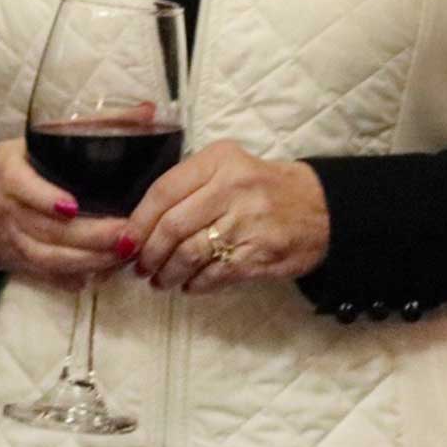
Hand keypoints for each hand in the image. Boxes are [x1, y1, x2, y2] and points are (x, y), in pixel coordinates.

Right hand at [0, 138, 130, 282]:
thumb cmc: (20, 167)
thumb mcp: (40, 140)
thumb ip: (91, 126)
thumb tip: (147, 111)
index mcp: (8, 171)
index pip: (21, 186)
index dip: (44, 199)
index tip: (73, 206)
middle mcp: (7, 209)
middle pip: (45, 230)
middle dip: (87, 237)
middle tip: (125, 234)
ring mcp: (14, 241)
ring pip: (49, 260)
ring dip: (88, 260)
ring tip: (124, 254)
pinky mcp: (24, 265)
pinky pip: (51, 278)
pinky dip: (78, 278)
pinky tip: (106, 272)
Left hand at [125, 142, 329, 294]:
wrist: (320, 207)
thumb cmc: (261, 187)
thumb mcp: (227, 167)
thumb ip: (188, 187)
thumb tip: (140, 222)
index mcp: (219, 161)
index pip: (164, 190)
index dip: (139, 221)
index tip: (126, 240)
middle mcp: (233, 188)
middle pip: (173, 226)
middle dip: (150, 252)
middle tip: (141, 266)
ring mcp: (248, 222)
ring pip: (191, 254)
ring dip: (168, 273)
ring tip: (161, 280)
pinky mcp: (260, 254)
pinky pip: (215, 274)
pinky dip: (196, 284)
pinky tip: (189, 285)